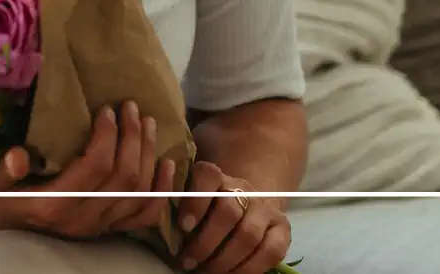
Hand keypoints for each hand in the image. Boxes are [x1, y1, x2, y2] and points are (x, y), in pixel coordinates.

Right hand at [0, 100, 175, 239]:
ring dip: (148, 156)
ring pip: (138, 194)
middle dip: (133, 138)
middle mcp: (80, 220)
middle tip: (132, 107)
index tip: (108, 108)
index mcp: (54, 205)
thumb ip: (1, 170)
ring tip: (148, 124)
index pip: (96, 168)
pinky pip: (144, 216)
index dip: (108, 136)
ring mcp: (96, 228)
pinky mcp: (104, 230)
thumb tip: (18, 157)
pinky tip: (167, 166)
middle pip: (124, 178)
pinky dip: (160, 191)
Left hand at [174, 161, 290, 273]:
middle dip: (205, 242)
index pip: (207, 176)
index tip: (183, 226)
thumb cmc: (208, 208)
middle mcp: (243, 187)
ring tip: (206, 272)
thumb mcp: (192, 199)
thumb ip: (178, 203)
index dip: (195, 201)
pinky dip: (250, 268)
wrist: (245, 204)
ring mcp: (265, 207)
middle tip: (188, 262)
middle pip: (227, 210)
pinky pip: (271, 251)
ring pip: (248, 234)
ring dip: (225, 260)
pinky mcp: (282, 228)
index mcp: (217, 175)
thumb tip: (156, 220)